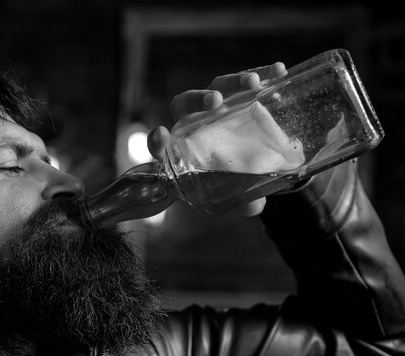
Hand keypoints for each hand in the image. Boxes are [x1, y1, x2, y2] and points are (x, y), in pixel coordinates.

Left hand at [147, 62, 286, 216]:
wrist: (261, 161)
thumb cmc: (236, 176)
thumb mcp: (238, 191)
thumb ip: (241, 200)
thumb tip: (253, 207)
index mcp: (184, 148)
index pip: (161, 143)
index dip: (157, 140)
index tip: (161, 135)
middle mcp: (196, 121)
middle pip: (186, 103)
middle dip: (198, 100)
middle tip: (216, 102)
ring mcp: (219, 105)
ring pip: (217, 86)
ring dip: (233, 82)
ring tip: (253, 83)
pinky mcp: (241, 94)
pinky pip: (248, 80)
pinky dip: (262, 73)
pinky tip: (278, 70)